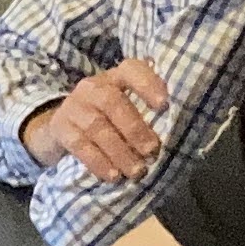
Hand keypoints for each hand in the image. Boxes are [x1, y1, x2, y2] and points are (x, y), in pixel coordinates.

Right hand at [21, 57, 171, 186]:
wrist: (61, 129)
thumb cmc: (107, 120)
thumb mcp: (126, 109)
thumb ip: (148, 113)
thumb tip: (184, 133)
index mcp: (115, 78)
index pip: (131, 70)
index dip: (148, 84)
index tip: (164, 105)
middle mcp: (92, 87)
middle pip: (111, 102)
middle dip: (134, 128)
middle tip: (151, 152)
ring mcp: (73, 106)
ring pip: (97, 126)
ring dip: (119, 151)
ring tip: (136, 171)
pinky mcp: (60, 128)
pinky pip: (79, 144)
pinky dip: (98, 162)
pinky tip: (113, 176)